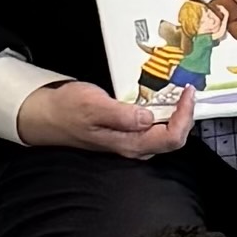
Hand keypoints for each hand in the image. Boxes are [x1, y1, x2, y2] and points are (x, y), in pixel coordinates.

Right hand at [17, 77, 196, 154]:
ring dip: (177, 113)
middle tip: (188, 89)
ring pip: (166, 133)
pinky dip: (165, 112)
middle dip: (186, 115)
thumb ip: (121, 115)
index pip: (171, 138)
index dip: (185, 117)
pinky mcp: (128, 133)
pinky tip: (164, 97)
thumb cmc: (67, 110)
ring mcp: (131, 141)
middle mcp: (134, 147)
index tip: (188, 93)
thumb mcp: (92, 106)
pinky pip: (155, 126)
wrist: (48, 116)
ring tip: (181, 92)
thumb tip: (147, 117)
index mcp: (130, 143)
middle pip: (173, 138)